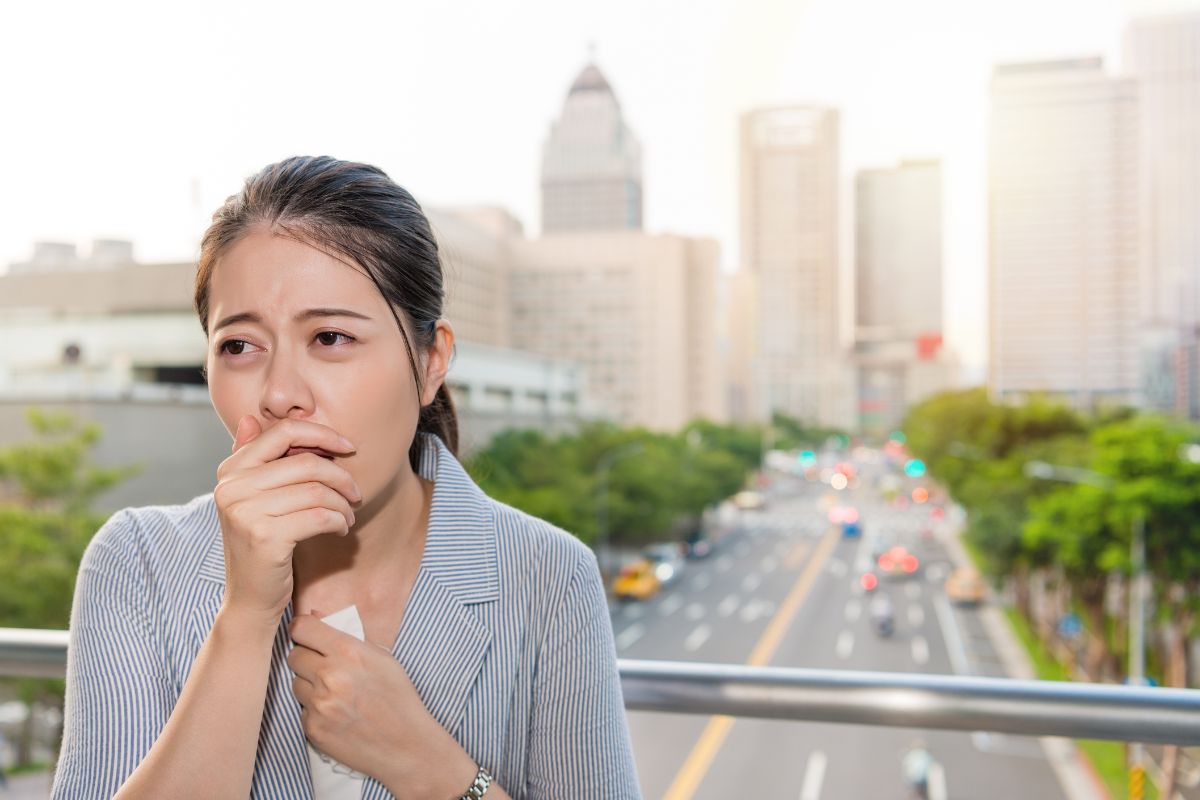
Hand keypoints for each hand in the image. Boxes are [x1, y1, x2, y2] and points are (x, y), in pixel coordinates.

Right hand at [213, 416, 360, 625]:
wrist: (250, 599)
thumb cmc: (261, 545)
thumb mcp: (253, 499)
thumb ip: (255, 460)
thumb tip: (253, 417)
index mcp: (229, 471)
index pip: (282, 432)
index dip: (322, 434)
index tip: (348, 446)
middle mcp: (231, 488)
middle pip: (306, 463)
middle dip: (341, 476)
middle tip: (356, 493)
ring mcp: (245, 512)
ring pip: (317, 491)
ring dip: (344, 503)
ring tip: (349, 515)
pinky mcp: (265, 537)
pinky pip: (320, 516)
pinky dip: (339, 520)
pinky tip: (341, 528)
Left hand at [287, 614, 477, 796]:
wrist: (405, 745)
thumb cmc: (398, 698)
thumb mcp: (382, 658)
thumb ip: (348, 638)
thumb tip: (316, 616)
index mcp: (348, 652)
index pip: (302, 629)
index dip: (303, 630)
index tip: (306, 635)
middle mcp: (329, 675)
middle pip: (295, 656)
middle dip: (307, 659)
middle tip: (325, 668)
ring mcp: (319, 704)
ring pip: (296, 683)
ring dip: (310, 686)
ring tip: (336, 694)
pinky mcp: (312, 728)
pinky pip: (302, 710)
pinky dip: (315, 710)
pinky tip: (337, 714)